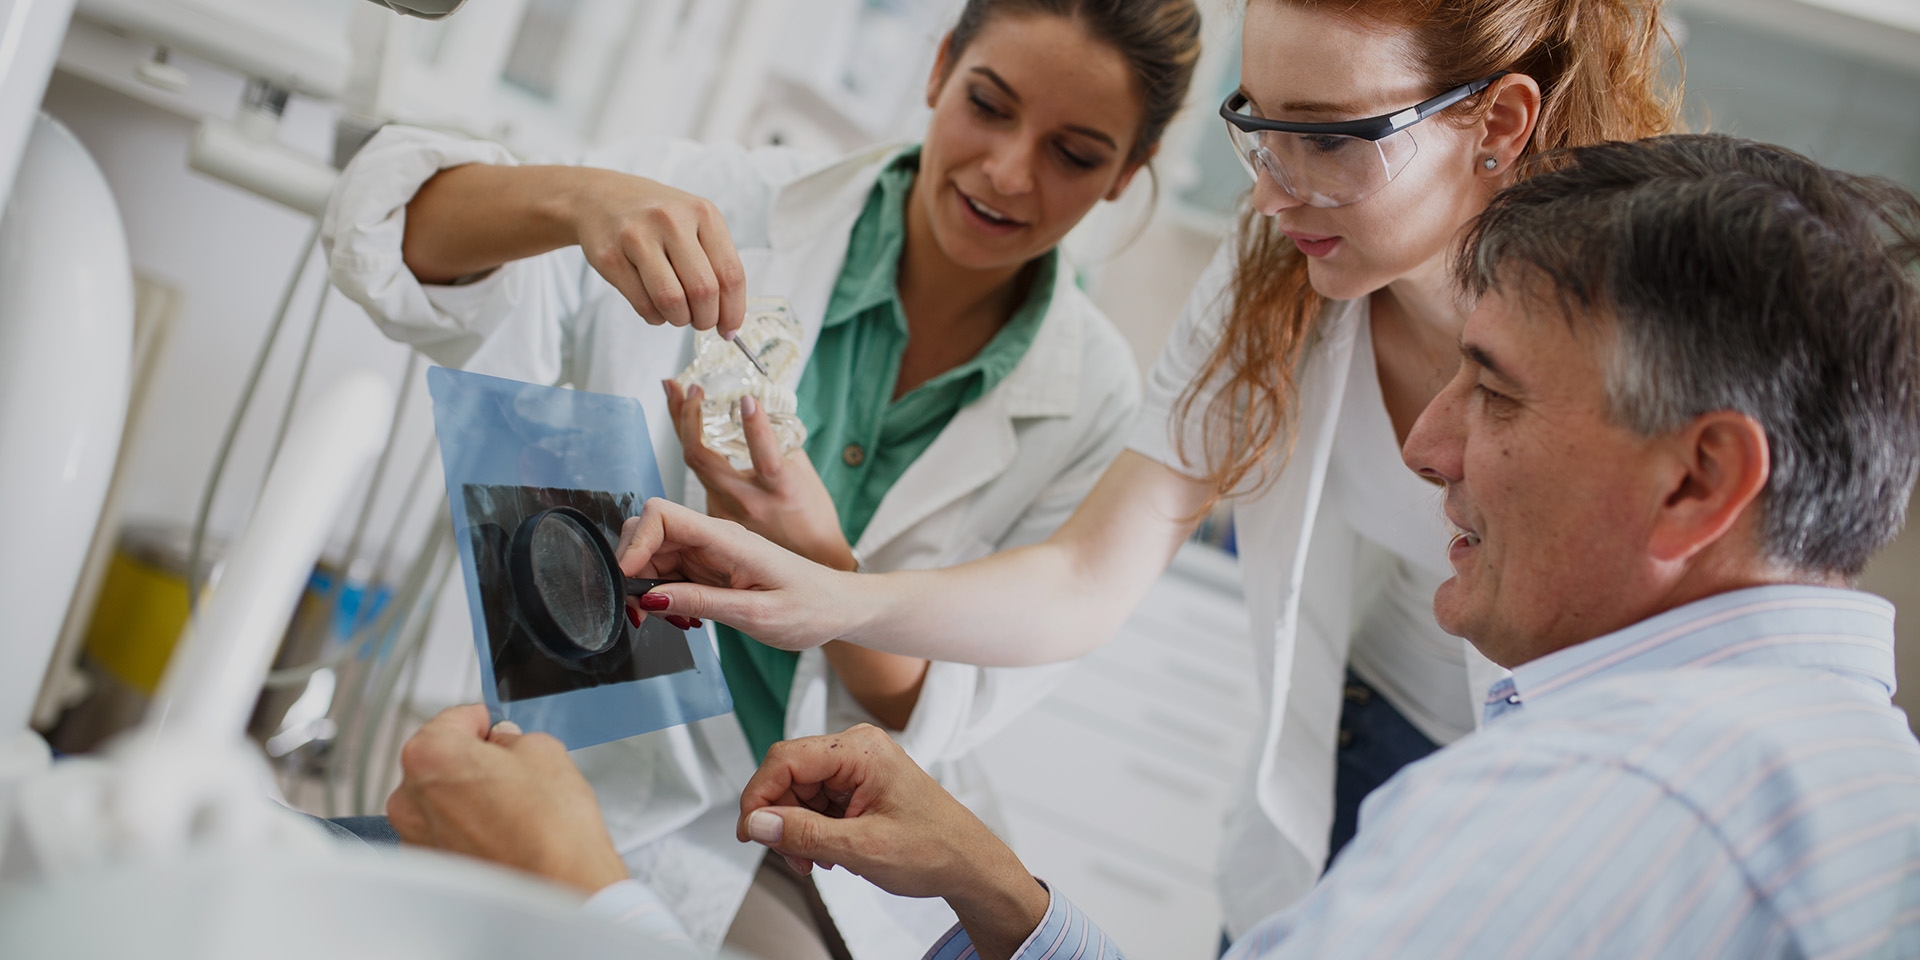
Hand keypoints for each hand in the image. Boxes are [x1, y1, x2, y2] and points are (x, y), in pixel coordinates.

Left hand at [387, 705, 628, 895]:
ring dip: (469, 796)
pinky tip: (502, 833)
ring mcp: (415, 837)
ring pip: (441, 799)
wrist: (558, 887)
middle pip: (440, 760)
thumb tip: (505, 743)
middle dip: (474, 760)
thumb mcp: (543, 750)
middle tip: (513, 770)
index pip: (454, 718)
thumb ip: (512, 736)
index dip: (485, 720)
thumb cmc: (550, 828)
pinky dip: (468, 829)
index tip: (500, 729)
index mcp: (430, 754)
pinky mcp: (431, 867)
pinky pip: (446, 833)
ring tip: (512, 807)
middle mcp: (409, 797)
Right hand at [565, 168, 746, 336]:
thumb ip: (716, 262)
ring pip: (672, 301)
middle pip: (703, 291)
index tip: (729, 328)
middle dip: (706, 319)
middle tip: (701, 322)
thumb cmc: (656, 217)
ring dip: (679, 319)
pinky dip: (655, 316)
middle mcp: (671, 220)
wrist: (599, 197)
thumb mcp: (694, 222)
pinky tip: (655, 306)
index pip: (730, 274)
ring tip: (678, 313)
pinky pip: (643, 304)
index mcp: (703, 213)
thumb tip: (730, 318)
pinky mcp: (610, 257)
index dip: (733, 311)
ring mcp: (637, 237)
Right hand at [614, 498, 858, 649]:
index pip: (662, 515)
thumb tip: (651, 598)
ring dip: (648, 587)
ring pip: (655, 554)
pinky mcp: (712, 567)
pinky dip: (666, 595)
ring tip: (674, 621)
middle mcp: (715, 538)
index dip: (635, 543)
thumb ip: (702, 603)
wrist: (839, 606)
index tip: (628, 583)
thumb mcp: (757, 615)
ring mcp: (711, 551)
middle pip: (649, 531)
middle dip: (633, 569)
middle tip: (642, 612)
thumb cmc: (811, 607)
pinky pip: (672, 572)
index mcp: (728, 539)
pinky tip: (686, 618)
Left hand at [665, 379, 856, 570]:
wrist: (810, 556)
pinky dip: (696, 450)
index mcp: (781, 490)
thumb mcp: (804, 473)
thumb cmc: (812, 513)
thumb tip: (752, 413)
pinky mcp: (717, 516)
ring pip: (694, 465)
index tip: (746, 399)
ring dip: (683, 427)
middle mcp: (749, 503)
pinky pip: (701, 477)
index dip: (755, 427)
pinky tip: (691, 429)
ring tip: (676, 396)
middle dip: (686, 417)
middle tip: (683, 387)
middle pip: (701, 459)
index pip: (764, 457)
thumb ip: (778, 444)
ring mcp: (727, 512)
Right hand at [736, 725, 1048, 959]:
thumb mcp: (863, 848)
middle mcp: (856, 750)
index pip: (786, 759)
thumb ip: (805, 834)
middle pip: (789, 775)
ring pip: (799, 792)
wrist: (968, 863)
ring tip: (818, 862)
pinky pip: (816, 802)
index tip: (749, 833)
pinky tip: (829, 853)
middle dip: (782, 820)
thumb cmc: (933, 849)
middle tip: (795, 859)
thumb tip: (757, 824)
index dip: (759, 796)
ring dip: (797, 830)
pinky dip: (813, 830)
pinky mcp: (858, 784)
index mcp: (860, 750)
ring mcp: (857, 766)